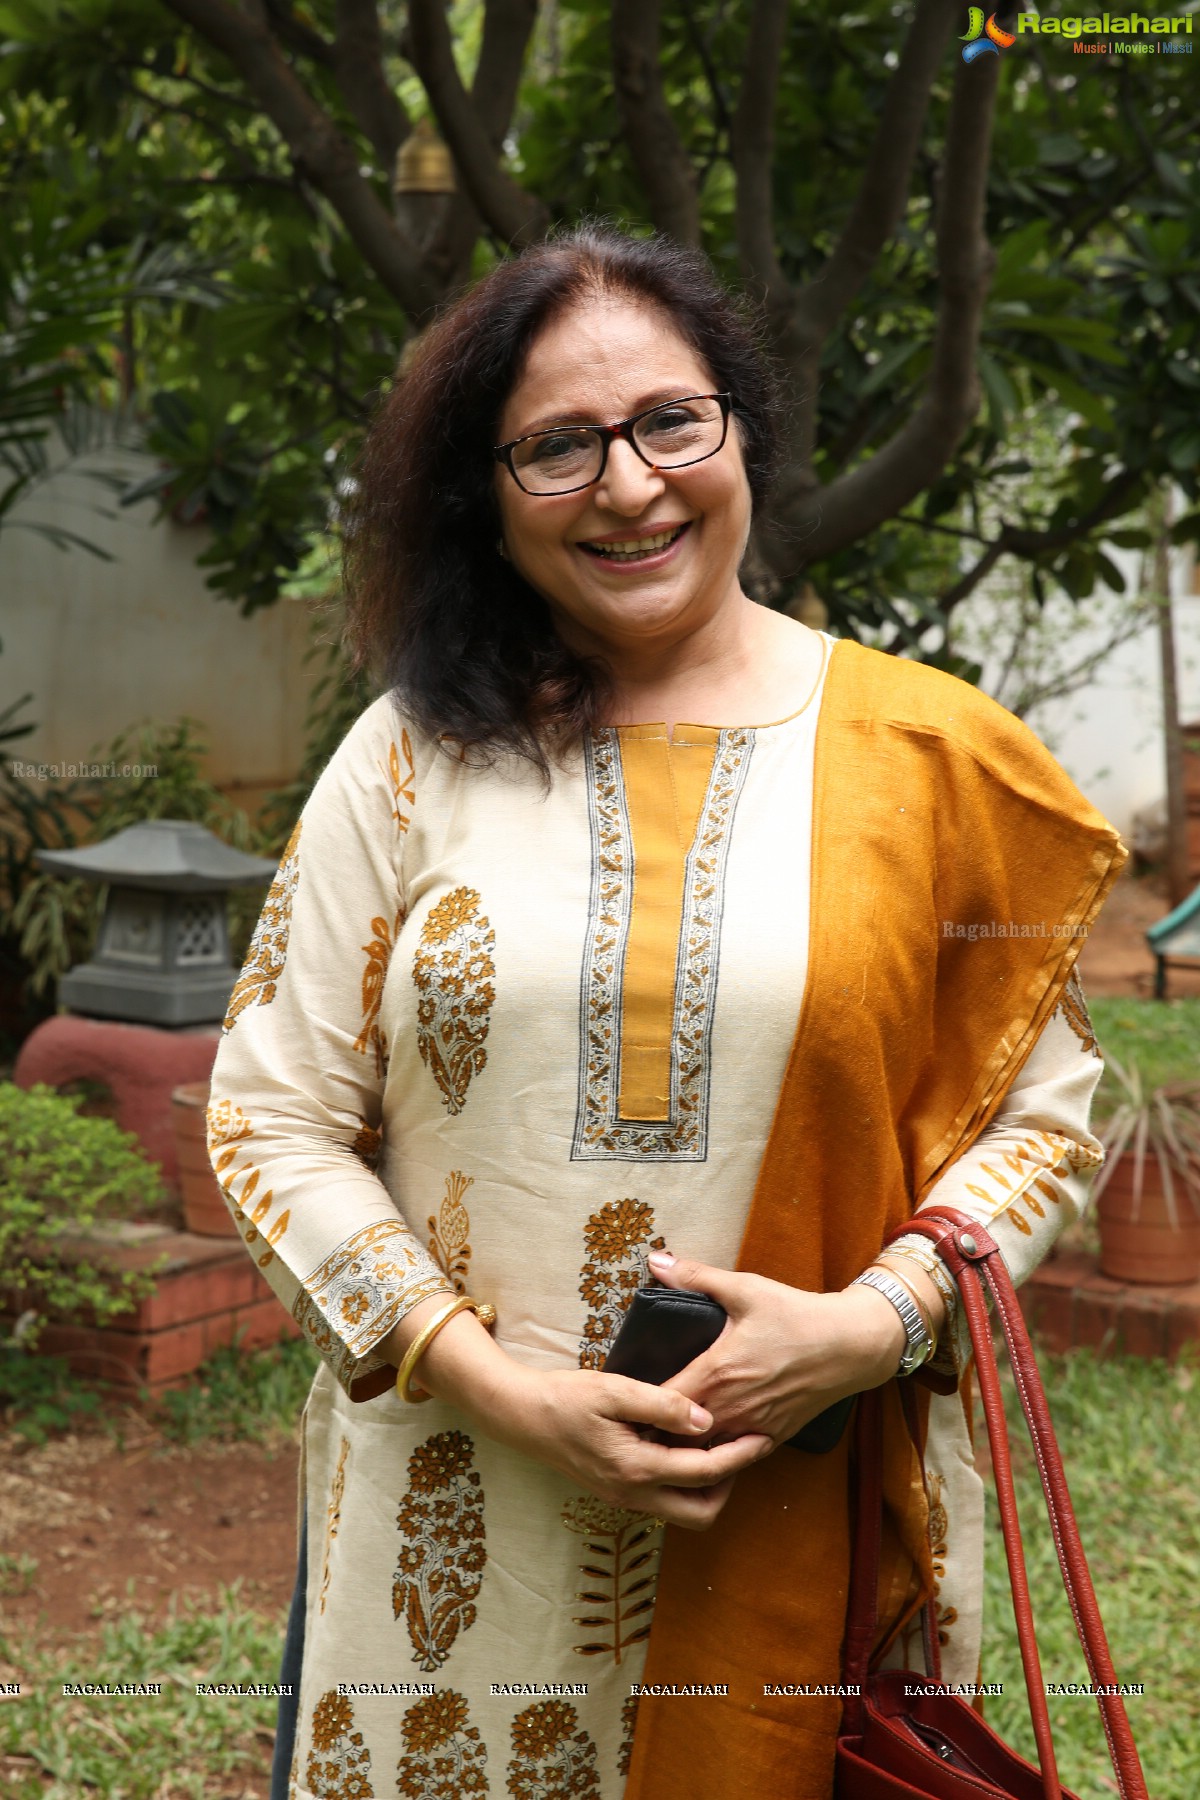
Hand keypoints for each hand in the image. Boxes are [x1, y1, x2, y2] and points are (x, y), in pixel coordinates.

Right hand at [387, 1300, 771, 1530]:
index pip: (706, 1473)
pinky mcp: (617, 1492)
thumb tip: (706, 1420)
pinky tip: (687, 1447)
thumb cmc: (565, 1397)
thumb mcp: (614, 1389)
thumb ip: (663, 1404)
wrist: (520, 1416)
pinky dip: (685, 1482)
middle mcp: (634, 1494)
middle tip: (744, 1446)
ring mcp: (624, 1498)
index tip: (765, 1435)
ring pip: (683, 1511)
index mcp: (637, 1468)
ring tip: (720, 1444)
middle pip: (702, 1513)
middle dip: (730, 1484)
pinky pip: (664, 1499)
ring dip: (708, 1485)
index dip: (741, 1455)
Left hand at [642, 1249, 911, 1447]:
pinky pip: (734, 1457)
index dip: (637, 1407)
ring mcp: (752, 1428)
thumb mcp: (745, 1289)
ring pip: (704, 1454)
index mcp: (716, 1373)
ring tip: (662, 1437)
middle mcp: (730, 1409)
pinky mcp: (772, 1438)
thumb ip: (696, 1276)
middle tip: (632, 1424)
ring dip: (682, 1448)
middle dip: (653, 1432)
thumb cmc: (796, 1315)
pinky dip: (716, 1455)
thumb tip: (656, 1259)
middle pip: (675, 1438)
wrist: (851, 1345)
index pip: (660, 1404)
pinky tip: (703, 1446)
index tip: (621, 1402)